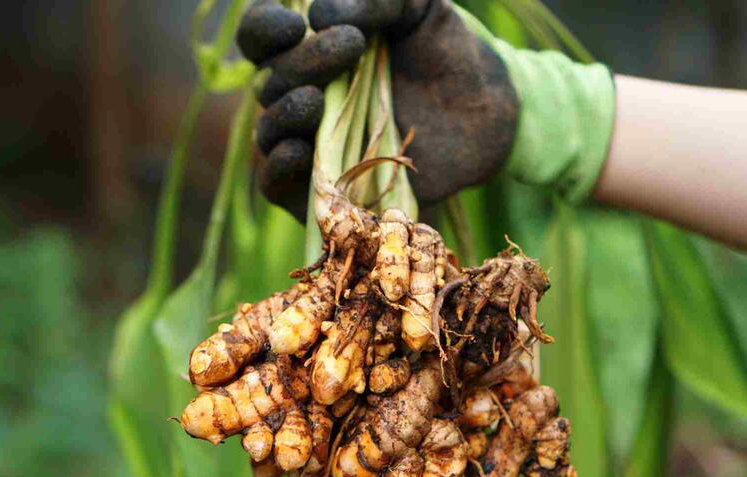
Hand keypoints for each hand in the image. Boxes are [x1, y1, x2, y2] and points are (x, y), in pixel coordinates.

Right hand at [238, 0, 519, 218]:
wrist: (486, 117)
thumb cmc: (446, 55)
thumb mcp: (420, 11)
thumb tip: (319, 10)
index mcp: (308, 49)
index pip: (260, 36)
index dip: (265, 28)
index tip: (298, 25)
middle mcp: (298, 95)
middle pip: (269, 80)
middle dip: (302, 63)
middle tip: (351, 46)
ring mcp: (306, 144)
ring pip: (268, 131)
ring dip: (285, 114)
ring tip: (316, 102)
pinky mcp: (318, 189)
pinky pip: (275, 183)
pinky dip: (280, 167)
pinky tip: (300, 150)